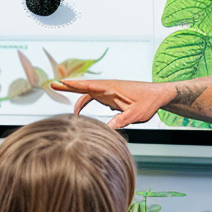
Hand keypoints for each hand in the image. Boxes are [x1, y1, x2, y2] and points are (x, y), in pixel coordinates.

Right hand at [50, 78, 172, 127]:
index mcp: (113, 88)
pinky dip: (85, 102)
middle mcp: (108, 87)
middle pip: (84, 85)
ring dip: (75, 94)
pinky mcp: (111, 95)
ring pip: (87, 91)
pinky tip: (80, 112)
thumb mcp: (136, 114)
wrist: (158, 95)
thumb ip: (122, 120)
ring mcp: (109, 91)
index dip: (75, 84)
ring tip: (59, 94)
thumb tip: (108, 129)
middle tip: (52, 84)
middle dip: (68, 85)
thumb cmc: (149, 102)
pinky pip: (94, 97)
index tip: (63, 82)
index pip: (90, 85)